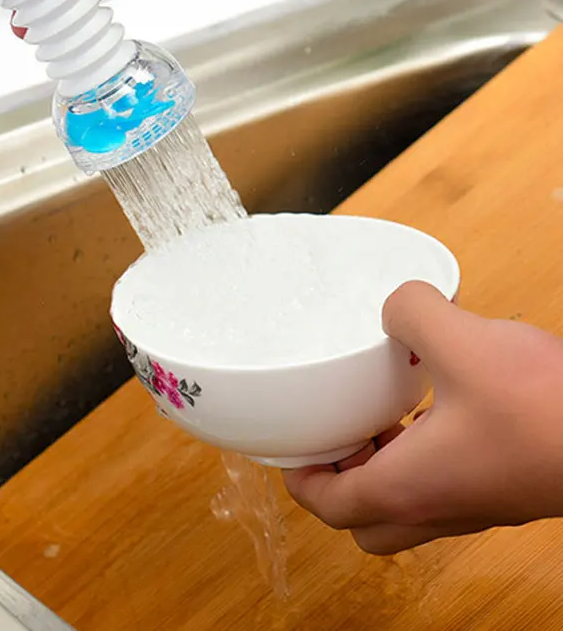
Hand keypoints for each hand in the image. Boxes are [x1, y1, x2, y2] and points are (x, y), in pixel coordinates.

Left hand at [283, 281, 562, 554]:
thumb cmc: (542, 408)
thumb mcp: (460, 340)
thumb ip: (410, 312)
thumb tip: (394, 306)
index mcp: (409, 488)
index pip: (330, 506)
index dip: (300, 478)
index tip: (290, 446)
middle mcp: (440, 508)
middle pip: (368, 521)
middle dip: (342, 481)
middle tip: (339, 431)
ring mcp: (478, 505)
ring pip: (411, 506)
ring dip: (386, 467)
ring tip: (381, 413)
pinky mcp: (508, 490)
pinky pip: (448, 486)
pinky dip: (428, 456)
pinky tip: (438, 407)